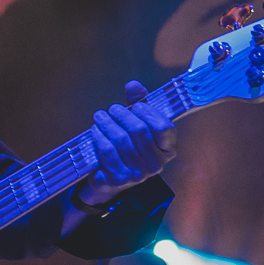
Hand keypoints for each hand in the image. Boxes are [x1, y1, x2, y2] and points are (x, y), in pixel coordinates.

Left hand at [77, 80, 178, 207]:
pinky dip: (99, 137)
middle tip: (112, 109)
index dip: (149, 113)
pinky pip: (107, 151)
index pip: (164, 128)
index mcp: (168, 149)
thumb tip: (133, 85)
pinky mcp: (119, 178)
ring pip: (121, 140)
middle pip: (139, 131)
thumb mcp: (138, 124)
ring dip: (107, 123)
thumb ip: (139, 103)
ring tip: (100, 116)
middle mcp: (156, 163)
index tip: (136, 106)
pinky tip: (95, 130)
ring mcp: (138, 173)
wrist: (110, 179)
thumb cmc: (128, 146)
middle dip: (123, 116)